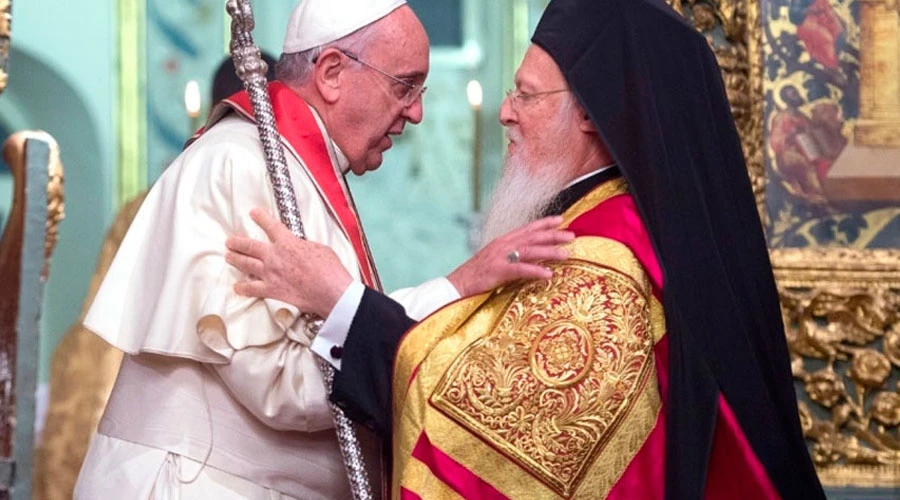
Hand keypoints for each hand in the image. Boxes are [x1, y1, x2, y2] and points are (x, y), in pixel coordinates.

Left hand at [225, 208, 351, 317]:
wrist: (330, 291)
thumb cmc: (330, 270)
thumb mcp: (319, 248)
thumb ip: (304, 246)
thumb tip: (300, 247)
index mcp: (288, 243)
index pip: (270, 226)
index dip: (261, 217)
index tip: (254, 213)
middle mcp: (274, 256)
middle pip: (250, 246)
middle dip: (238, 242)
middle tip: (230, 241)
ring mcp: (270, 274)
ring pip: (246, 265)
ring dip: (235, 260)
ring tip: (228, 257)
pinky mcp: (271, 290)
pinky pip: (252, 289)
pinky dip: (243, 288)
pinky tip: (237, 287)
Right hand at [447, 216, 573, 296]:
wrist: (456, 285)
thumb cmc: (476, 275)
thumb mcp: (495, 260)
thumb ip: (511, 256)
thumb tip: (530, 256)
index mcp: (502, 241)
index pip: (527, 228)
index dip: (544, 223)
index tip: (560, 219)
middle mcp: (502, 245)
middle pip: (532, 236)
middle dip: (553, 234)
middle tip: (572, 235)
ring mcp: (500, 257)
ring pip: (530, 250)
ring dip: (549, 251)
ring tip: (566, 254)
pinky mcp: (498, 271)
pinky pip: (520, 269)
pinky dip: (536, 270)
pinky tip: (548, 274)